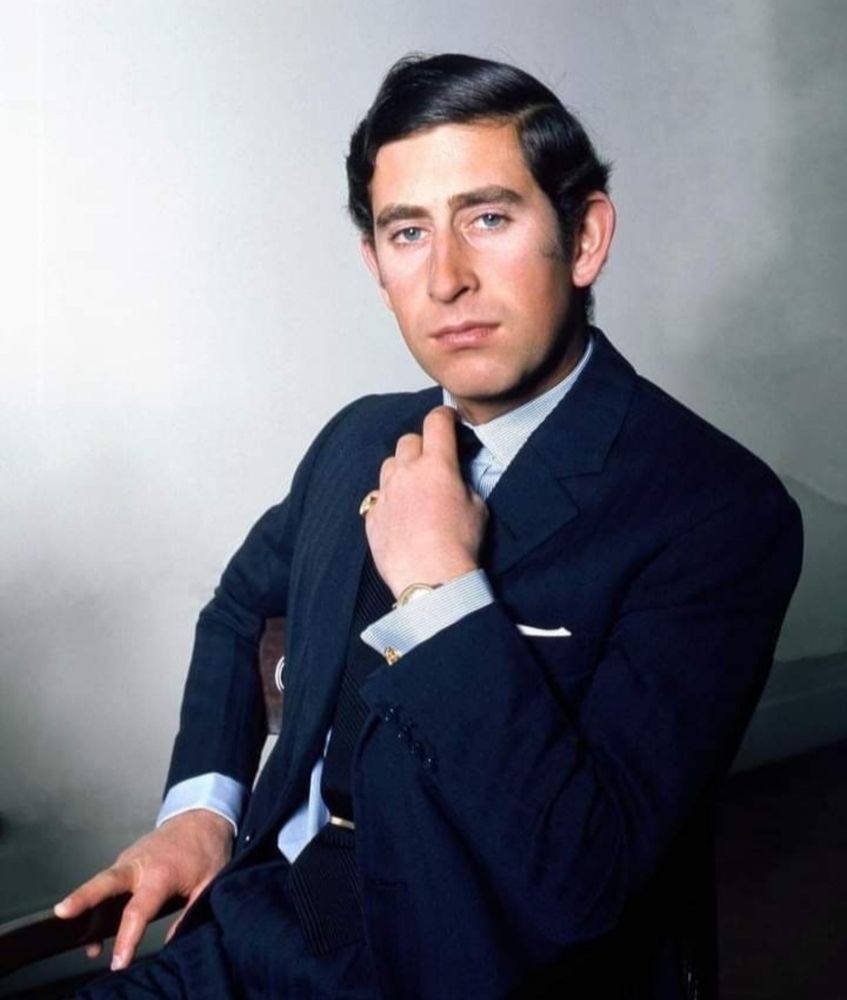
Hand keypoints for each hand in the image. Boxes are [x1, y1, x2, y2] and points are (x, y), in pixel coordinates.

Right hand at [53, 809, 232, 969]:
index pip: (138, 910)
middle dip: (83, 898)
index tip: (118, 962)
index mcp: (161, 873)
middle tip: (63, 912)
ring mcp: (129, 860)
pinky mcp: (126, 860)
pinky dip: (99, 902)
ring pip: (103, 883)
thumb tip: (172, 942)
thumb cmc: (207, 849)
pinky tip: (98, 928)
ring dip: (87, 908)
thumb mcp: (210, 881)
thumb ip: (191, 912)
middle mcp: (139, 864)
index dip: (127, 938)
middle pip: (106, 882)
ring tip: (89, 944)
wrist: (202, 815)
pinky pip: (109, 882)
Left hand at [365, 406, 487, 596]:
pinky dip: (389, 499)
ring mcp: (386, 494)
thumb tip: (457, 479)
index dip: (444, 417)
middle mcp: (406, 473)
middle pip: (408, 441)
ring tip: (415, 488)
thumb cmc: (459, 546)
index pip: (436, 422)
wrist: (431, 579)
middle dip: (421, 445)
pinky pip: (378, 497)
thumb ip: (464, 483)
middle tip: (433, 460)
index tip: (448, 420)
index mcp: (436, 465)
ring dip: (402, 470)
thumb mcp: (478, 507)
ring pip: (389, 466)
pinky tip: (401, 514)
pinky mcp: (372, 516)